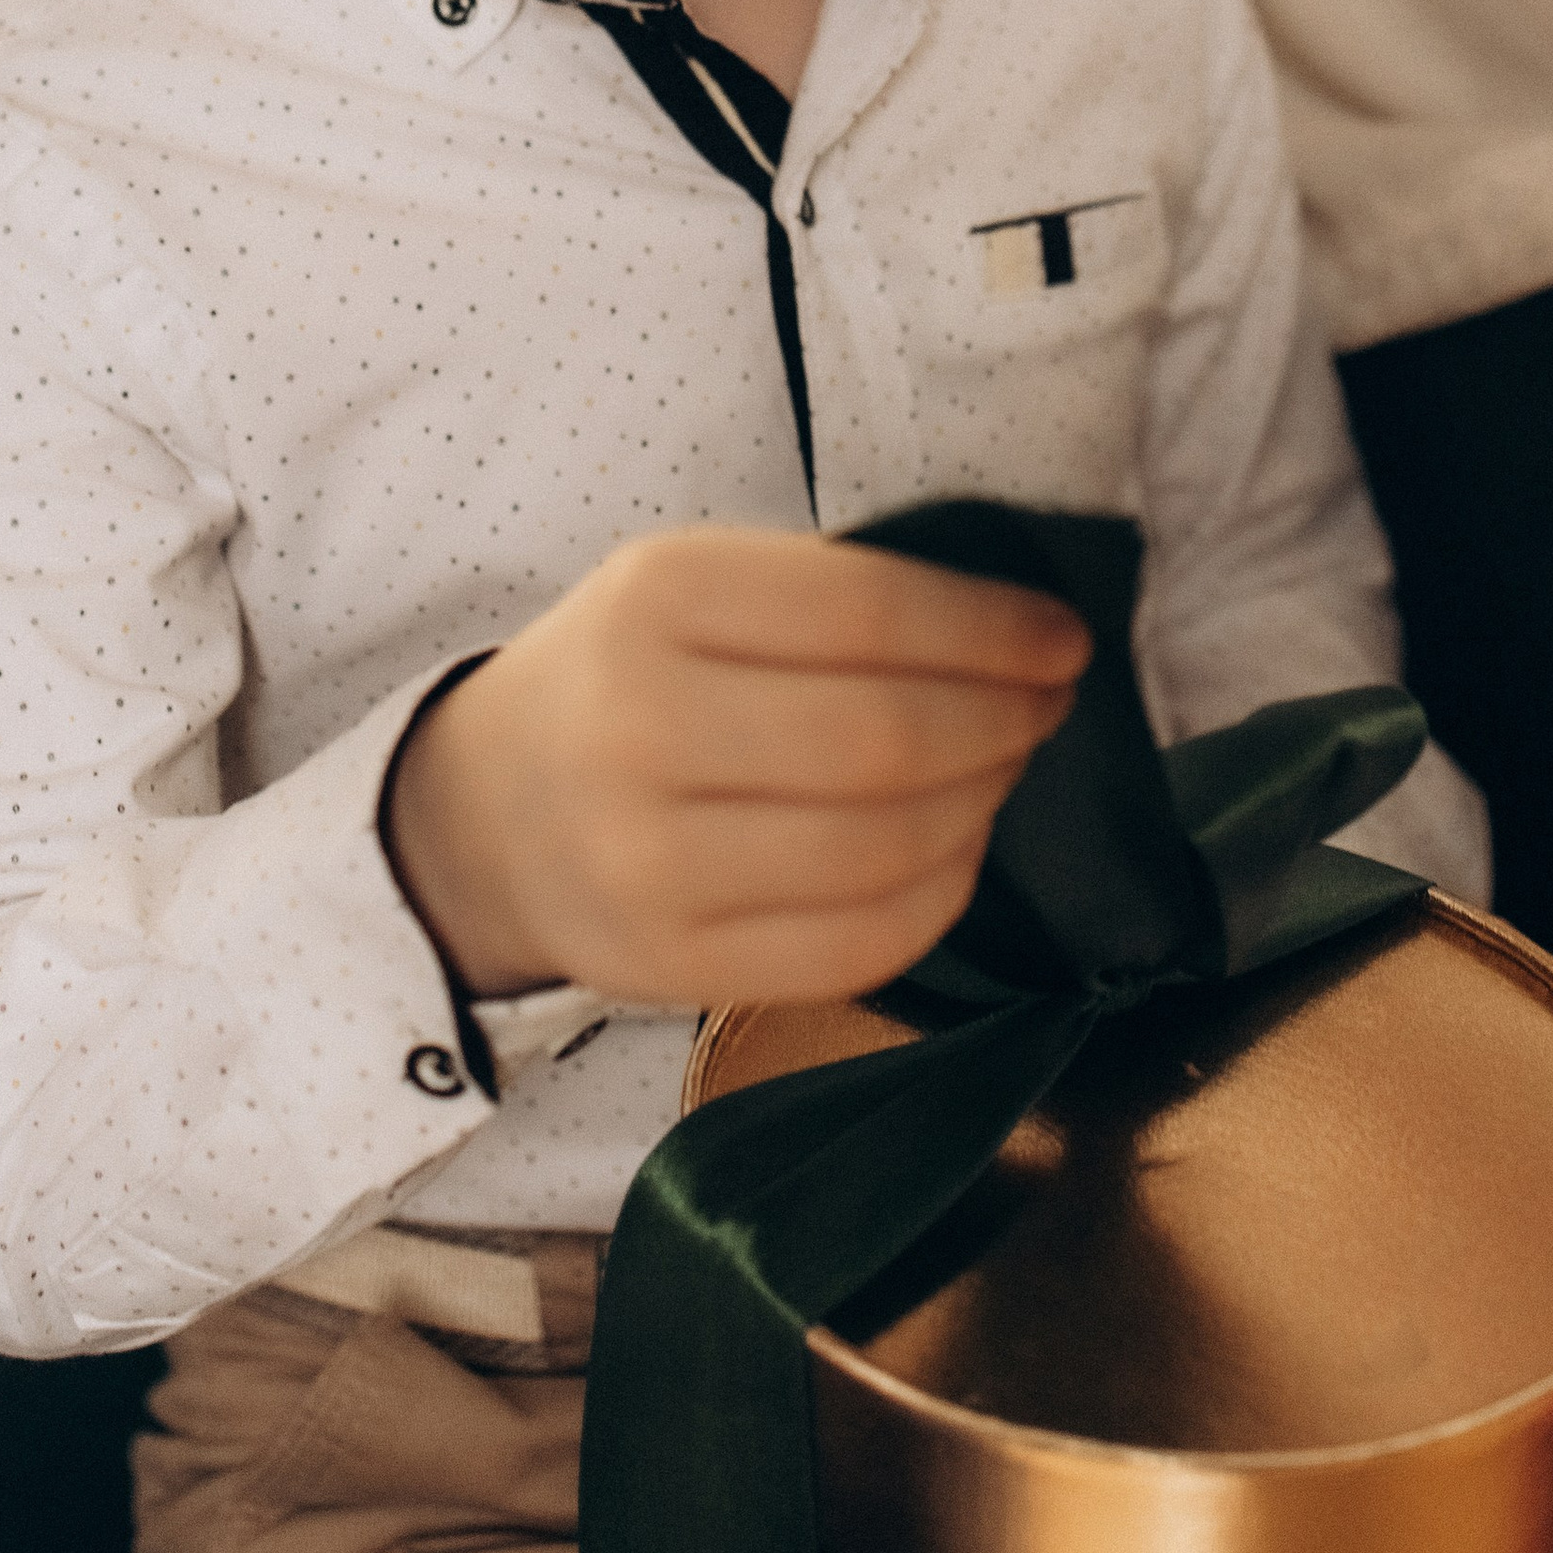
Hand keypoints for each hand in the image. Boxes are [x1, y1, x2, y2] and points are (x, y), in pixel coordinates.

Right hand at [383, 528, 1087, 1008]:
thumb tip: (1022, 634)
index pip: (871, 612)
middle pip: (888, 740)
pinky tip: (952, 849)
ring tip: (1000, 769)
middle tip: (1045, 706)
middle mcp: (641, 729)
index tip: (1064, 639)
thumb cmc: (629, 675)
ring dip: (981, 805)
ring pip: (884, 849)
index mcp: (657, 598)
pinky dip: (940, 895)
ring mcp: (649, 864)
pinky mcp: (671, 967)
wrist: (488, 812)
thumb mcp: (695, 584)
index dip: (993, 632)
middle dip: (1004, 721)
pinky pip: (859, 945)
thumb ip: (834, 595)